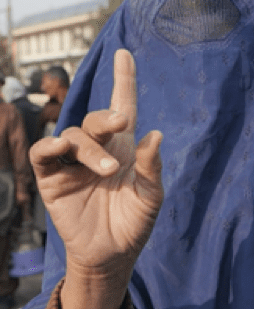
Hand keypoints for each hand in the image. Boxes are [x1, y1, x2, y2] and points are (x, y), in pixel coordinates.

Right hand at [30, 49, 162, 308]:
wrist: (112, 255)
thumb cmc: (135, 223)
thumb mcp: (151, 197)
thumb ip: (153, 168)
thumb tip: (155, 134)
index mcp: (125, 148)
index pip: (122, 106)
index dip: (123, 80)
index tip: (125, 53)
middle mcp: (97, 149)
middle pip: (96, 119)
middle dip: (106, 116)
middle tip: (121, 124)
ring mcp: (72, 163)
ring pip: (72, 134)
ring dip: (89, 146)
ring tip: (107, 169)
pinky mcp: (52, 178)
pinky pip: (43, 153)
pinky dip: (50, 146)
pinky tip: (62, 147)